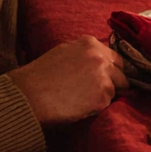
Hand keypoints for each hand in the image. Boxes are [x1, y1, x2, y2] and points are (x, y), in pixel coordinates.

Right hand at [8, 36, 128, 125]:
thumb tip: (98, 60)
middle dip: (114, 82)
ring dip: (105, 95)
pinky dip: (97, 107)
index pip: (114, 57)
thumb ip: (85, 53)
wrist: (29, 95)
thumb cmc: (40, 75)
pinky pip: (107, 104)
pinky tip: (80, 107)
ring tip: (84, 100)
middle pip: (121, 72)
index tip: (108, 78)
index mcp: (91, 44)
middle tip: (98, 92)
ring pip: (116, 88)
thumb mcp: (64, 51)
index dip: (111, 69)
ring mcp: (104, 77)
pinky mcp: (102, 97)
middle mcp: (101, 58)